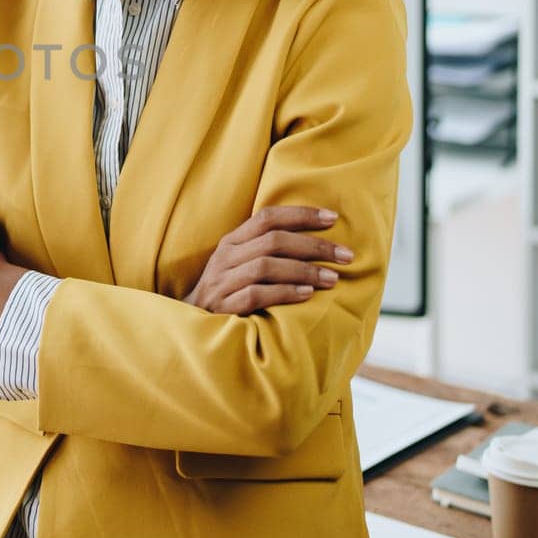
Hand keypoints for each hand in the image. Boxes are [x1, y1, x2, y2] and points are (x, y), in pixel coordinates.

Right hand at [182, 206, 352, 315]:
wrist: (191, 323)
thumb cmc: (227, 290)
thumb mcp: (239, 264)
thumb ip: (265, 249)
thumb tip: (314, 240)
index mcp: (232, 241)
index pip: (268, 217)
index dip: (301, 215)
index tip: (333, 218)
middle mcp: (226, 256)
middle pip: (273, 241)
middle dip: (315, 246)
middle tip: (345, 256)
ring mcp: (222, 281)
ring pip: (266, 266)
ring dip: (304, 271)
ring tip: (332, 278)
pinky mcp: (223, 305)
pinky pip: (255, 295)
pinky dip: (284, 293)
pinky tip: (306, 295)